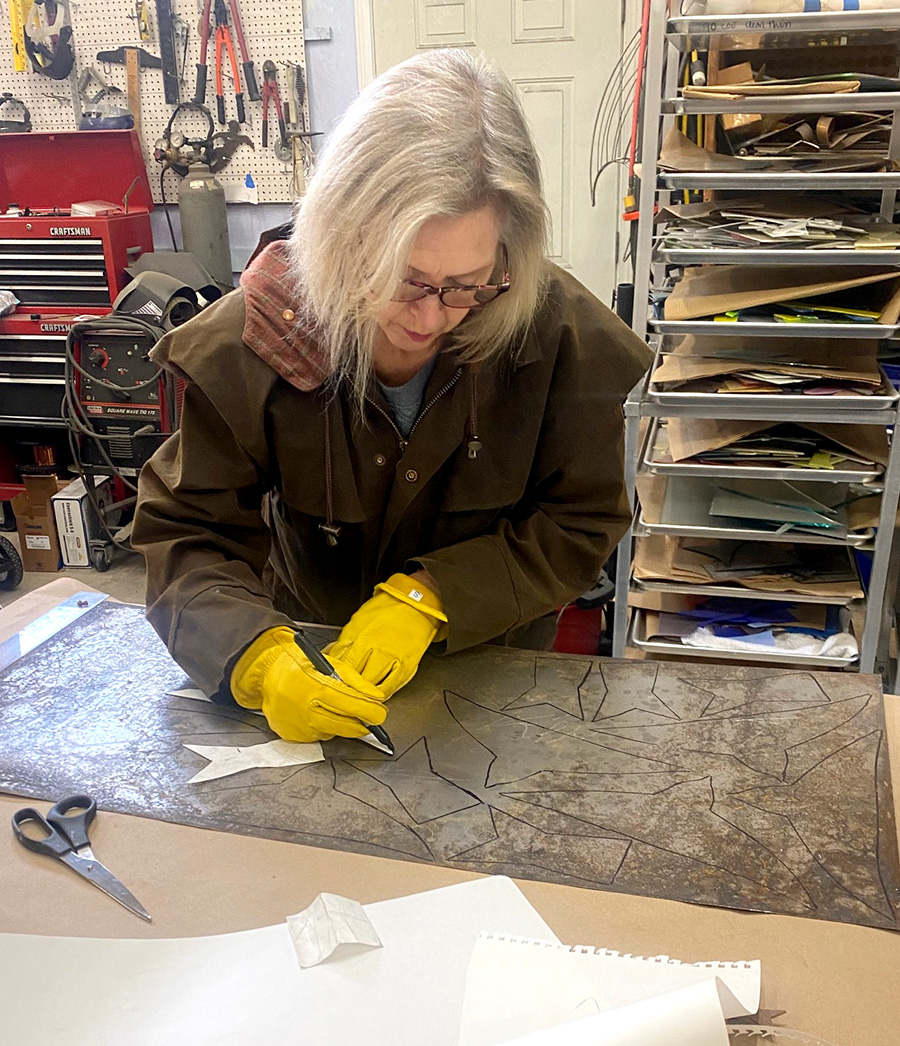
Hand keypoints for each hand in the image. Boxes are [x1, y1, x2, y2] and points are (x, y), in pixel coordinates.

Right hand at [230, 627, 387, 741]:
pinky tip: (317, 714)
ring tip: (333, 708)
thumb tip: (377, 697)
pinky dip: (323, 728)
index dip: (371, 712)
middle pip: (346, 726)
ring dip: (341, 724)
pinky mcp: (291, 736)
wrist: (268, 674)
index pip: (353, 706)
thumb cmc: (301, 666)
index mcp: (318, 688)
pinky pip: (317, 737)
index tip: (380, 713)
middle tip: (367, 717)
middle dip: (361, 723)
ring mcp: (298, 725)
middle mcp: (307, 709)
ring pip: (333, 733)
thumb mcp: (332, 665)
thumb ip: (356, 682)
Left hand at [326, 573, 447, 696]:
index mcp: (356, 635)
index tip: (329, 684)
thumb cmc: (385, 611)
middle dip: (345, 687)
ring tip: (358, 696)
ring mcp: (389, 657)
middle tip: (342, 694)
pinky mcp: (405, 665)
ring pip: (369, 685)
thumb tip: (330, 658)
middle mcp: (371, 646)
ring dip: (362, 692)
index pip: (337, 664)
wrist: (413, 602)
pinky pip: (389, 687)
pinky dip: (381, 693)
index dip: (331, 677)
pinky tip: (376, 694)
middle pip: (351, 677)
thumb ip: (343, 642)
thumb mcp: (357, 622)